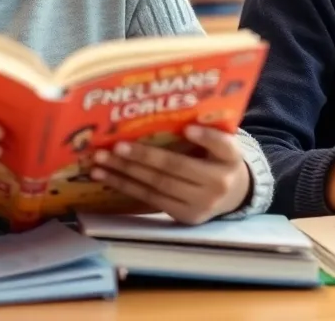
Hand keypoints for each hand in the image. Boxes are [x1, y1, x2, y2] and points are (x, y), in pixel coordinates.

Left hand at [91, 125, 250, 224]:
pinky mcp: (184, 216)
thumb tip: (172, 117)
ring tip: (100, 162)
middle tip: (115, 146)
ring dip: (125, 174)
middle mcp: (218, 183)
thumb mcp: (223, 144)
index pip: (222, 146)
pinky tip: (108, 177)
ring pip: (157, 186)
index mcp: (231, 158)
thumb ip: (207, 132)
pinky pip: (151, 199)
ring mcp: (200, 204)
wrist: (234, 195)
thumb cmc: (219, 160)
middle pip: (176, 168)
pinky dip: (127, 187)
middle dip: (143, 157)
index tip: (188, 128)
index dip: (206, 138)